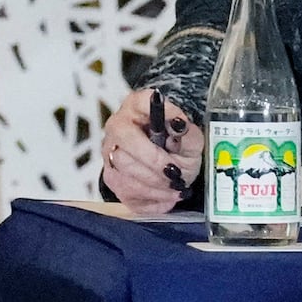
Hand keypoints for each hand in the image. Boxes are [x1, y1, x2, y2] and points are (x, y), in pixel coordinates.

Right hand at [97, 90, 199, 214]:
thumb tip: (179, 125)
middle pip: (125, 147)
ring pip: (124, 174)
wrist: (170, 167)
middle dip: (155, 167)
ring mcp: (109, 154)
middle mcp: (117, 127)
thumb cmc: (177, 149)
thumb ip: (188, 133)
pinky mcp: (111, 178)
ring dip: (155, 186)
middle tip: (176, 174)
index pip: (141, 103)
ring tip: (174, 188)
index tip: (180, 128)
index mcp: (137, 107)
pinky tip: (165, 195)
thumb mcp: (191, 140)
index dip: (162, 115)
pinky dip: (151, 199)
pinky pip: (126, 193)